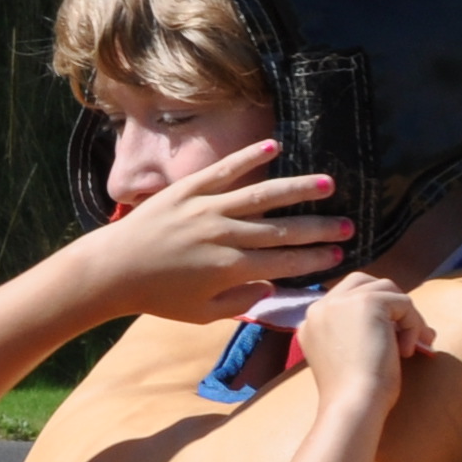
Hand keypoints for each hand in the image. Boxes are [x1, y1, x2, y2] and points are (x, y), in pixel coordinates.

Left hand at [79, 139, 353, 325]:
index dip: (314, 259)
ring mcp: (206, 208)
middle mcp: (223, 235)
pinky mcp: (187, 189)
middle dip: (318, 228)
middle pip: (281, 230)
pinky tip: (274, 147)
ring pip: (261, 195)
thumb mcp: (201, 314)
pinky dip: (249, 157)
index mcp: (228, 269)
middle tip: (348, 224)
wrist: (112, 270)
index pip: (283, 263)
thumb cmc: (158, 297)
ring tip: (327, 184)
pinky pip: (224, 170)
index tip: (338, 254)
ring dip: (297, 189)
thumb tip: (273, 286)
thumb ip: (240, 300)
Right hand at [297, 275, 431, 405]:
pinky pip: (403, 303)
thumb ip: (357, 332)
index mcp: (311, 322)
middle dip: (390, 304)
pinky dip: (414, 325)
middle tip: (409, 334)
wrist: (353, 406)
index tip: (392, 341)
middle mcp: (320, 307)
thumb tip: (398, 319)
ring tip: (413, 346)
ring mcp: (340, 302)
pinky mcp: (366, 302)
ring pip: (387, 290)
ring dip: (406, 317)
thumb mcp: (347, 356)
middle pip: (364, 283)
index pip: (346, 299)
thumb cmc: (355, 395)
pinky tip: (407, 352)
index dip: (375, 315)